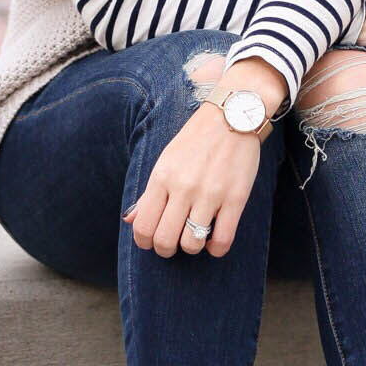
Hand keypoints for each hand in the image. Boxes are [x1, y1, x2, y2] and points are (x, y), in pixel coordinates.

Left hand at [123, 103, 263, 257]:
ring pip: (192, 243)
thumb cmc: (195, 140)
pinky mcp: (236, 198)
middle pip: (165, 240)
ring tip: (195, 238)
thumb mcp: (165, 161)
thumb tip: (129, 219)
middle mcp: (183, 188)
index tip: (151, 241)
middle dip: (166, 250)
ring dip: (191, 248)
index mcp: (162, 178)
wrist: (232, 115)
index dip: (144, 242)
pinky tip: (214, 241)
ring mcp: (210, 194)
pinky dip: (216, 248)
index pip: (143, 225)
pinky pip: (223, 239)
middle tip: (172, 244)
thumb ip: (148, 193)